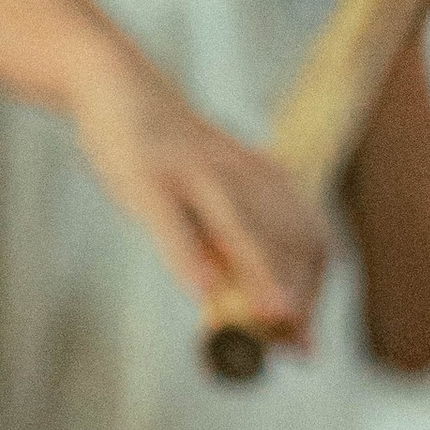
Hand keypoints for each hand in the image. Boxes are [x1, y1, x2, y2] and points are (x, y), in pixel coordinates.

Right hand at [65, 41, 328, 345]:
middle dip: (293, 292)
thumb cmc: (167, 158)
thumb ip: (235, 251)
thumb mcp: (208, 197)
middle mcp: (240, 174)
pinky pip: (172, 221)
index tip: (305, 343)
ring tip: (272, 319)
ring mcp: (194, 172)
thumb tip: (263, 317)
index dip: (314, 294)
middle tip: (286, 345)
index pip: (310, 242)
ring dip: (260, 273)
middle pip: (285, 236)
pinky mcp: (149, 176)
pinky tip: (201, 290)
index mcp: (265, 179)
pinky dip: (189, 255)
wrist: (115, 83)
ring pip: (238, 226)